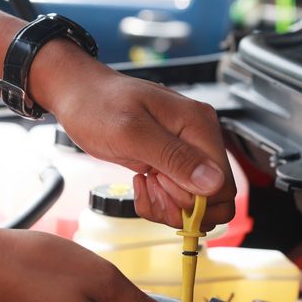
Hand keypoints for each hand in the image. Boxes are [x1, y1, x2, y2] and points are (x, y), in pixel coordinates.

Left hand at [30, 41, 235, 228]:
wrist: (78, 95)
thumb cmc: (98, 105)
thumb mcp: (131, 133)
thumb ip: (174, 158)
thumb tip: (213, 183)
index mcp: (199, 125)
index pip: (223, 183)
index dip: (195, 200)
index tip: (162, 189)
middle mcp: (200, 138)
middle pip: (213, 198)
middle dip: (180, 206)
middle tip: (150, 188)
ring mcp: (186, 152)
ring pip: (196, 203)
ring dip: (167, 206)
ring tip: (143, 185)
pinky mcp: (172, 163)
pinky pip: (178, 198)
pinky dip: (159, 201)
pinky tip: (141, 183)